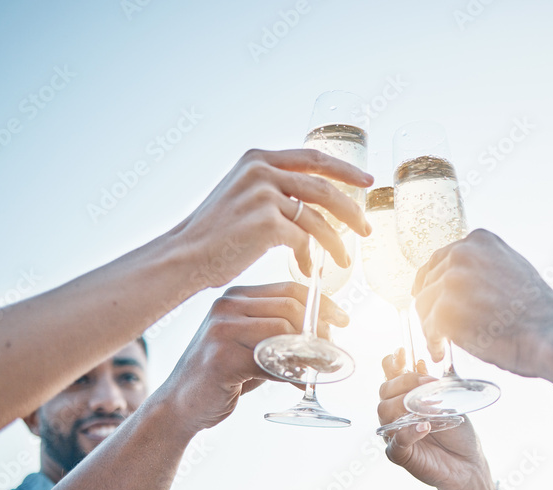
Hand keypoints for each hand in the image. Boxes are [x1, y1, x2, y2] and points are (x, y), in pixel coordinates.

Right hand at [156, 282, 347, 434]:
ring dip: (310, 354)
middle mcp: (227, 307)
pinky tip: (299, 385)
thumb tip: (328, 335)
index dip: (322, 303)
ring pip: (284, 333)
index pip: (290, 289)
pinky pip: (271, 362)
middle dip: (319, 331)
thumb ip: (281, 335)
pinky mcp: (221, 358)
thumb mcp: (252, 346)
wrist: (180, 405)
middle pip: (291, 308)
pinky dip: (293, 375)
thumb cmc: (222, 376)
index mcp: (236, 298)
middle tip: (331, 354)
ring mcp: (221, 331)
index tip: (343, 320)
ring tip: (318, 370)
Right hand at [179, 148, 373, 286]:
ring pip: (318, 217)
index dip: (345, 169)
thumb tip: (309, 199)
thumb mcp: (241, 194)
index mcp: (258, 159)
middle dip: (351, 210)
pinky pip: (304, 241)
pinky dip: (311, 258)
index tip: (367, 180)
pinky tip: (310, 270)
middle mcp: (262, 171)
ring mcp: (265, 196)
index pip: (314, 157)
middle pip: (324, 187)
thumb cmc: (214, 233)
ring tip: (344, 259)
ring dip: (336, 241)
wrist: (185, 256)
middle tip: (367, 228)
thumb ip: (271, 187)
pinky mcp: (267, 223)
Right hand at [378, 350, 503, 489]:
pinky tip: (424, 427)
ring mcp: (394, 434)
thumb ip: (431, 386)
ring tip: (430, 409)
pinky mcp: (400, 454)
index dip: (392, 364)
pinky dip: (409, 432)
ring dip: (406, 404)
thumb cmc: (458, 434)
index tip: (402, 353)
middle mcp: (396, 415)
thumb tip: (420, 363)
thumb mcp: (448, 402)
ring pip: (384, 412)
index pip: (389, 377)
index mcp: (405, 400)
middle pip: (384, 391)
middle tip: (428, 385)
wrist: (469, 464)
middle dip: (405, 383)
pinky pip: (395, 441)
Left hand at [412, 229, 552, 377]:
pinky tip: (441, 351)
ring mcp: (452, 281)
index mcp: (480, 240)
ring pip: (424, 305)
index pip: (441, 259)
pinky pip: (428, 328)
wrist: (548, 333)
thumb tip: (466, 279)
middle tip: (435, 325)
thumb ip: (487, 267)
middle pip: (428, 281)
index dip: (434, 281)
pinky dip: (433, 342)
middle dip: (430, 305)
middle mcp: (462, 254)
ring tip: (441, 342)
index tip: (433, 296)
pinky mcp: (445, 310)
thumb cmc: (537, 311)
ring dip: (431, 326)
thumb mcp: (514, 269)